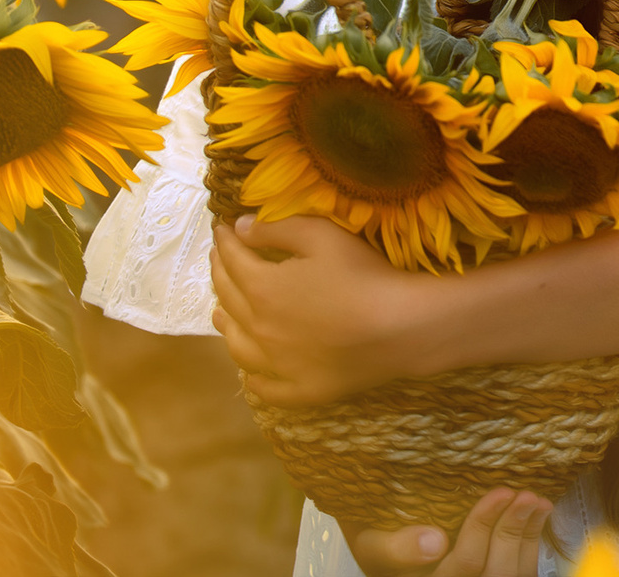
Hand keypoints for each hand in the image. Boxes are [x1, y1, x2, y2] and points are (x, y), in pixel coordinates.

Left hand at [211, 213, 442, 406]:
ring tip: (220, 313)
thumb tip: (240, 227)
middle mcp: (259, 330)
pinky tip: (252, 375)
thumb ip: (277, 230)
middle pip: (229, 299)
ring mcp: (277, 365)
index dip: (226, 241)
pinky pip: (266, 388)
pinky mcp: (300, 389)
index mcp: (262, 289)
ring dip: (226, 325)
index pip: (233, 260)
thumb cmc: (362, 275)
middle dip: (220, 273)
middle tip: (219, 258)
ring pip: (237, 346)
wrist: (399, 327)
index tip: (223, 229)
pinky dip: (253, 379)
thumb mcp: (322, 237)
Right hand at [344, 490, 553, 576]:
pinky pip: (521, 572)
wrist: (387, 548)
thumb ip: (394, 547)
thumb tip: (434, 541)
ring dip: (528, 535)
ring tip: (537, 500)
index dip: (482, 530)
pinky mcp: (491, 575)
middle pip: (494, 572)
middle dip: (512, 531)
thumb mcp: (372, 543)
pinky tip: (537, 513)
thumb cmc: (378, 538)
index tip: (500, 492)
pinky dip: (531, 541)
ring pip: (512, 574)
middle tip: (524, 493)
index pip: (463, 566)